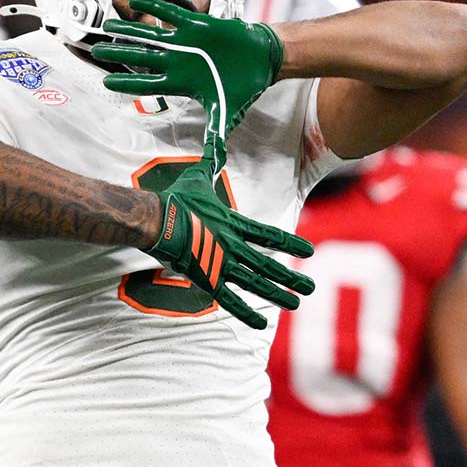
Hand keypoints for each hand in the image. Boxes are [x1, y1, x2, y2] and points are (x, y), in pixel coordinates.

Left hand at [92, 0, 283, 170]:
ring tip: (108, 24)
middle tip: (95, 49)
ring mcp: (184, 42)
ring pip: (150, 34)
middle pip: (141, 56)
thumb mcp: (227, 116)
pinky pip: (171, 14)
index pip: (147, 83)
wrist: (261, 60)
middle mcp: (177, 61)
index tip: (106, 82)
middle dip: (118, 53)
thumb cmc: (241, 87)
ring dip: (129, 30)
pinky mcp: (197, 24)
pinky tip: (135, 1)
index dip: (126, 82)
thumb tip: (212, 169)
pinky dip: (154, 7)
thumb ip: (215, 139)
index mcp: (180, 82)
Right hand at [144, 151, 314, 328]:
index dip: (290, 244)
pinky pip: (229, 300)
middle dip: (290, 277)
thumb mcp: (197, 178)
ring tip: (295, 304)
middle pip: (267, 265)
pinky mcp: (205, 278)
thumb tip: (214, 141)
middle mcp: (232, 245)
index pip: (269, 235)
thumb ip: (209, 164)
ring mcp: (220, 263)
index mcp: (233, 222)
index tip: (309, 252)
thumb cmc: (174, 199)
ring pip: (255, 283)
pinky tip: (260, 324)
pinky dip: (245, 312)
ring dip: (276, 294)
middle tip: (310, 288)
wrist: (155, 219)